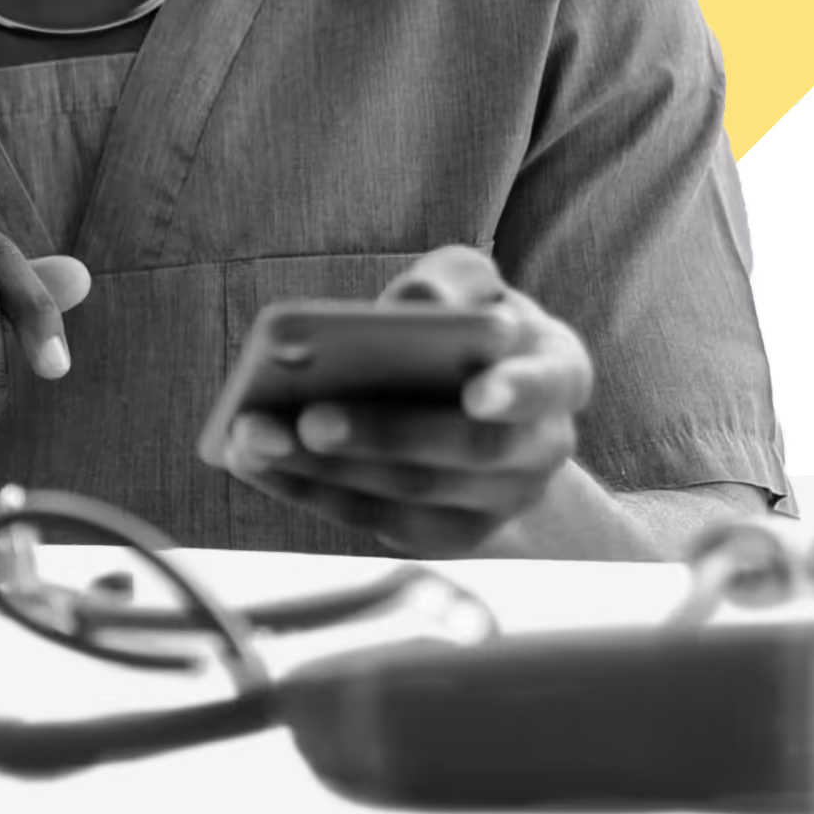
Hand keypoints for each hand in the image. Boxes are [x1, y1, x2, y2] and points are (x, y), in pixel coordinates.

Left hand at [222, 244, 591, 556]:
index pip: (546, 384)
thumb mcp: (473, 286)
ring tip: (254, 436)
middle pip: (466, 453)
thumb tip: (420, 301)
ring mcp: (498, 503)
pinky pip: (378, 522)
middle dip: (385, 435)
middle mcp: (541, 448)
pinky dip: (313, 492)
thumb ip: (455, 279)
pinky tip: (259, 462)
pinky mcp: (448, 534)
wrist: (486, 399)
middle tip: (311, 417)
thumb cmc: (471, 324)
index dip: (514, 391)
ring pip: (413, 496)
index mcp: (558, 372)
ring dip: (326, 470)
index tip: (476, 392)